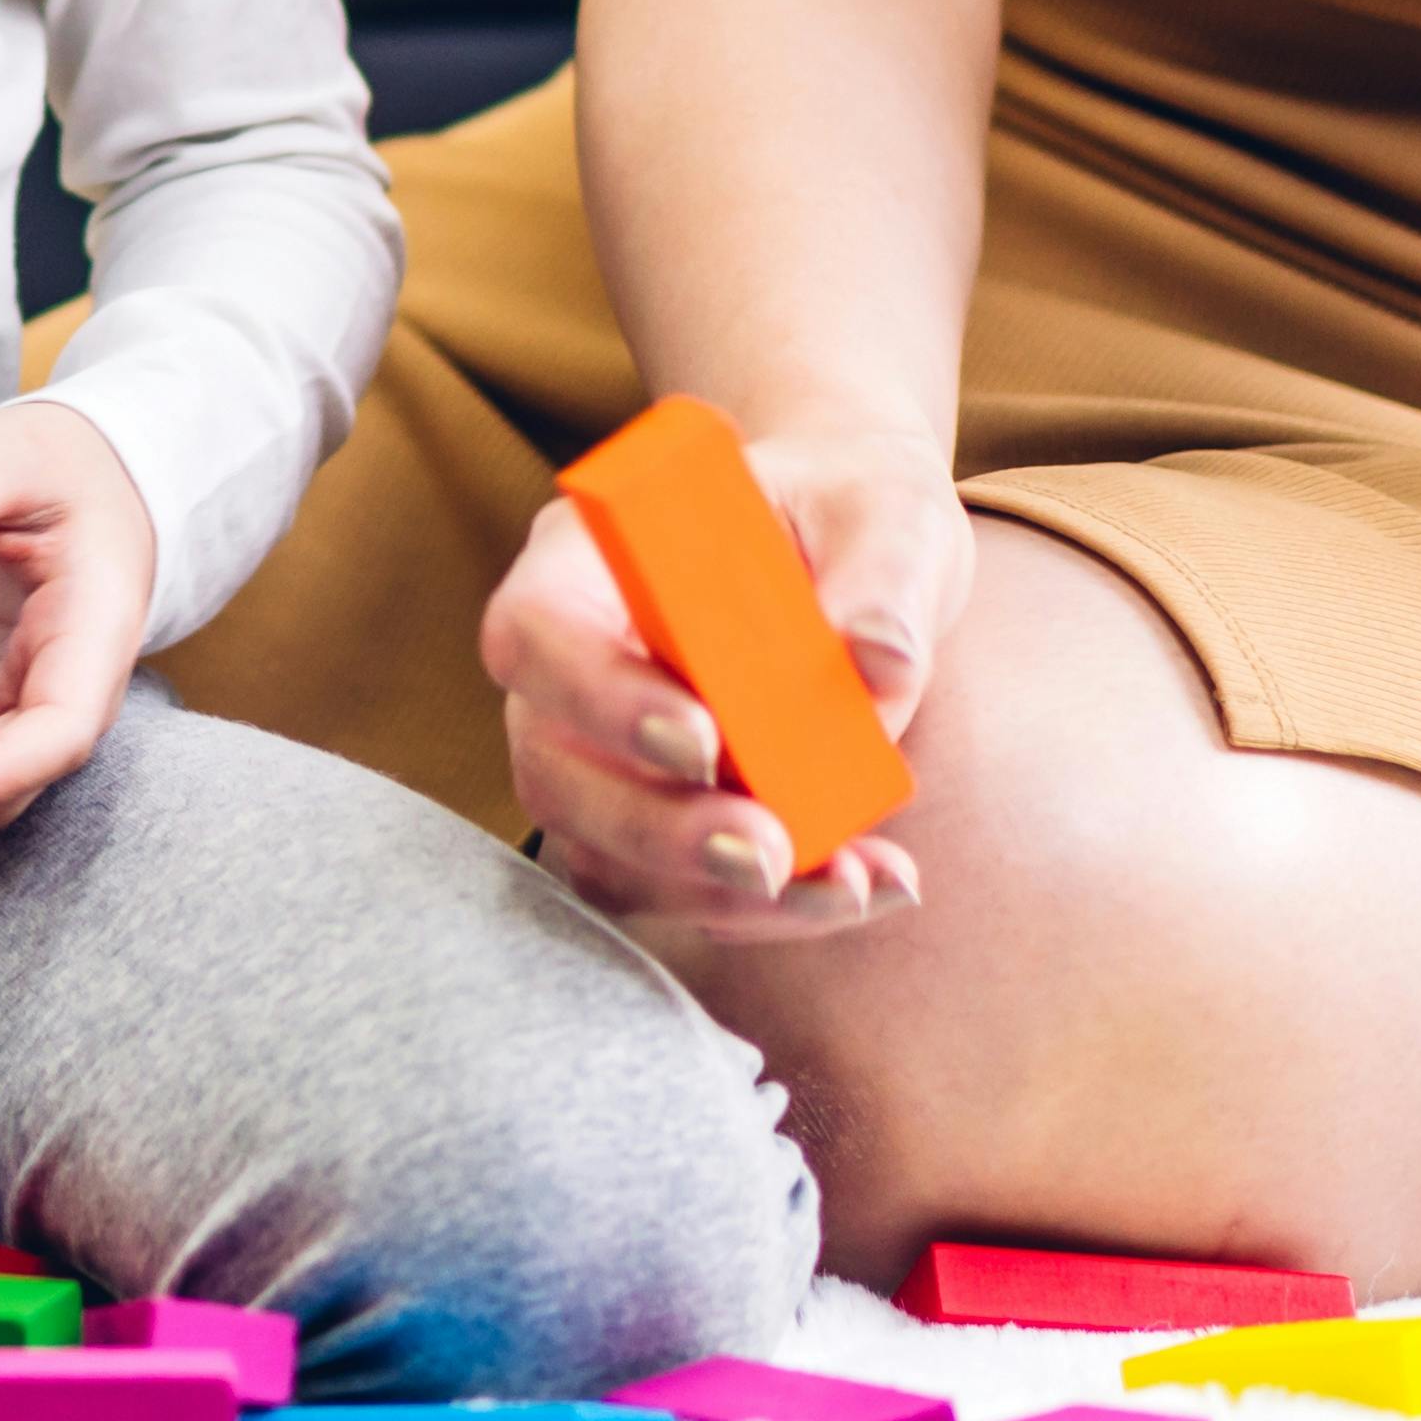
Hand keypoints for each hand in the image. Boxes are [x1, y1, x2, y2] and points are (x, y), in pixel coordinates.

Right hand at [481, 421, 957, 936]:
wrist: (861, 550)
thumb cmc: (850, 506)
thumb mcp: (883, 510)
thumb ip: (882, 578)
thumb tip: (881, 664)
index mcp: (593, 558)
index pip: (538, 632)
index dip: (599, 698)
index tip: (705, 742)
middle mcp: (575, 665)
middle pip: (554, 770)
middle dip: (657, 831)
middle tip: (770, 855)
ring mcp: (606, 755)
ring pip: (607, 855)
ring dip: (717, 893)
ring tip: (848, 886)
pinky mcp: (663, 822)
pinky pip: (681, 892)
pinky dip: (769, 913)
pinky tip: (866, 886)